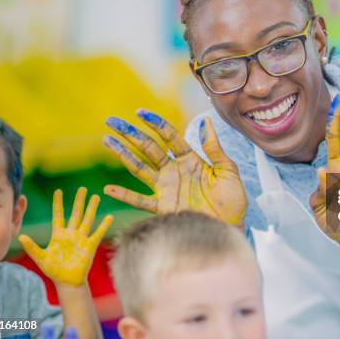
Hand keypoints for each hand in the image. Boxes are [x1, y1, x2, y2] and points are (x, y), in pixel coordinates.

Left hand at [18, 187, 112, 286]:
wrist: (67, 282)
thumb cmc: (53, 270)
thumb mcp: (41, 258)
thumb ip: (32, 247)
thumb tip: (21, 236)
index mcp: (58, 235)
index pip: (58, 215)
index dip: (58, 204)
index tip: (58, 191)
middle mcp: (71, 234)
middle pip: (76, 214)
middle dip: (79, 201)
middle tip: (82, 188)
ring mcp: (81, 239)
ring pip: (87, 220)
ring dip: (91, 208)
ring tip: (96, 196)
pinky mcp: (90, 246)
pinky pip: (98, 233)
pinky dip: (104, 225)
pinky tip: (110, 217)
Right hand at [103, 110, 246, 226]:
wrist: (231, 227)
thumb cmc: (233, 200)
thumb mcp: (227, 170)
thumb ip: (214, 148)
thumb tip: (206, 121)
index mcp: (190, 159)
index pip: (169, 136)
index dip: (155, 124)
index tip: (140, 112)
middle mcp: (174, 171)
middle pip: (148, 148)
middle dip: (130, 134)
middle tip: (112, 121)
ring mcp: (166, 188)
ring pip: (139, 168)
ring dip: (123, 155)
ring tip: (106, 140)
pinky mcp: (163, 207)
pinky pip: (140, 200)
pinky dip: (124, 195)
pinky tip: (108, 189)